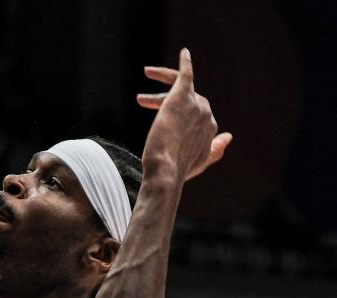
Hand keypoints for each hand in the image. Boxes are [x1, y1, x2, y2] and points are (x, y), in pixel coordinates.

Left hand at [137, 49, 232, 182]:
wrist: (166, 170)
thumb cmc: (177, 170)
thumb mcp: (199, 162)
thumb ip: (215, 149)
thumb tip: (229, 136)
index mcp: (210, 128)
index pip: (192, 114)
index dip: (173, 118)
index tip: (157, 126)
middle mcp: (207, 114)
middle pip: (186, 99)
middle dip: (161, 100)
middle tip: (142, 101)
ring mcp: (196, 105)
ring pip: (180, 85)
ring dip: (164, 77)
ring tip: (146, 72)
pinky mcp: (182, 97)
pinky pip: (186, 74)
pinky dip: (185, 63)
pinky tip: (184, 53)